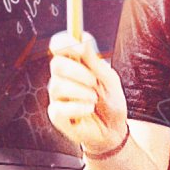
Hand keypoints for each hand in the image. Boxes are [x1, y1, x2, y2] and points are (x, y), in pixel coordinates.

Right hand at [47, 31, 128, 153]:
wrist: (114, 130)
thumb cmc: (110, 102)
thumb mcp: (109, 79)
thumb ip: (94, 61)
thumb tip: (83, 38)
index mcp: (75, 65)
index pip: (59, 46)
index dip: (64, 42)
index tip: (78, 47)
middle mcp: (63, 78)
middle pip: (56, 64)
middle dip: (77, 72)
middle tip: (94, 82)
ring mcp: (58, 97)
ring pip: (57, 86)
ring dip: (81, 92)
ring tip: (94, 99)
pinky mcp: (56, 115)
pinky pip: (59, 108)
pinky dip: (78, 108)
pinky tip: (88, 110)